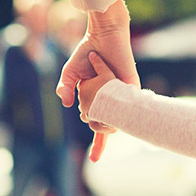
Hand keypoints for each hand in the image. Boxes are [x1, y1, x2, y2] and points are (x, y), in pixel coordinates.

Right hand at [57, 0, 137, 160]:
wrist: (103, 35)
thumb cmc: (87, 52)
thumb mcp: (70, 74)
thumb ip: (65, 89)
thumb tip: (66, 104)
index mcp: (99, 100)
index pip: (100, 128)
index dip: (99, 145)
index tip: (95, 160)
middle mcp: (112, 101)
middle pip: (107, 127)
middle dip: (96, 132)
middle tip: (84, 111)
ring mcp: (122, 95)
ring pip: (115, 120)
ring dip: (101, 119)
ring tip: (94, 102)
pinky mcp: (130, 86)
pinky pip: (128, 106)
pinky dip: (118, 110)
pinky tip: (114, 112)